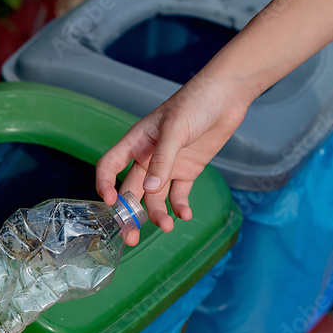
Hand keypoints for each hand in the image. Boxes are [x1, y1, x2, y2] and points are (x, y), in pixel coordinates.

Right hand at [97, 74, 252, 243]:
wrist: (227, 96)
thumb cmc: (195, 102)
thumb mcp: (175, 130)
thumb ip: (163, 161)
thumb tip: (150, 190)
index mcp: (135, 143)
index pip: (110, 166)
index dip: (105, 184)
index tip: (109, 203)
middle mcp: (147, 157)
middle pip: (131, 190)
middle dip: (130, 214)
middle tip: (130, 236)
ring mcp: (167, 166)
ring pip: (155, 197)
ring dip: (158, 213)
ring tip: (166, 227)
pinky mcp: (187, 171)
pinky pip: (179, 194)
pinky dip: (180, 207)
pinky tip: (184, 216)